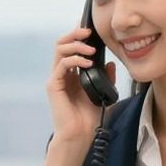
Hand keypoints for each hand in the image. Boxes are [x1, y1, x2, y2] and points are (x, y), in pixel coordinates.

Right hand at [43, 28, 116, 165]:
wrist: (80, 135)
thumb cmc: (90, 118)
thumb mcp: (104, 93)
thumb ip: (107, 78)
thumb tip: (111, 63)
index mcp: (73, 73)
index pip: (72, 47)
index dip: (79, 36)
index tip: (92, 29)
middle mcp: (63, 73)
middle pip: (63, 43)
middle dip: (75, 34)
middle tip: (89, 32)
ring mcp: (57, 78)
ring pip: (60, 49)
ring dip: (76, 44)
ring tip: (91, 48)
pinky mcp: (54, 85)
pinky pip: (62, 65)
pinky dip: (75, 59)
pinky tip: (88, 62)